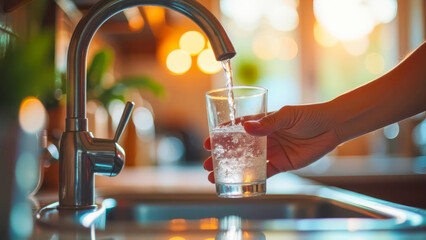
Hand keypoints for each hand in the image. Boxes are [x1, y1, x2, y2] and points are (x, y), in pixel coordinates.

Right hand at [203, 103, 340, 182]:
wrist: (332, 128)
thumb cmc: (309, 116)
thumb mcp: (288, 115)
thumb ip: (268, 123)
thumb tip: (246, 128)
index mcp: (262, 123)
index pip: (237, 129)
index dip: (222, 135)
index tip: (208, 141)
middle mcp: (264, 138)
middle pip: (238, 148)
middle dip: (222, 156)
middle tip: (208, 164)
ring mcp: (272, 152)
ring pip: (247, 162)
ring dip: (232, 169)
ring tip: (215, 176)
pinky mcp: (281, 165)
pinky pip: (264, 174)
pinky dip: (252, 180)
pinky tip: (239, 184)